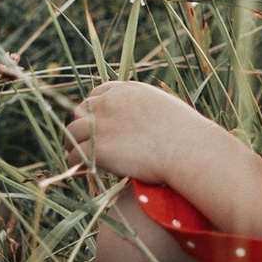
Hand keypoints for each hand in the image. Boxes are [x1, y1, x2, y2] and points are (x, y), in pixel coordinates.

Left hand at [64, 78, 201, 191]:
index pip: (98, 94)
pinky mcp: (97, 147)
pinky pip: (75, 154)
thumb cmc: (188, 135)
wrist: (187, 149)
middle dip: (84, 125)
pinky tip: (81, 171)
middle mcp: (109, 102)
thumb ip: (146, 110)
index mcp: (127, 90)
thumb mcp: (165, 109)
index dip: (96, 110)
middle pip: (82, 110)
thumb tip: (144, 125)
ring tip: (76, 155)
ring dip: (73, 143)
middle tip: (86, 141)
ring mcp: (101, 123)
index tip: (98, 123)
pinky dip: (75, 162)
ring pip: (73, 131)